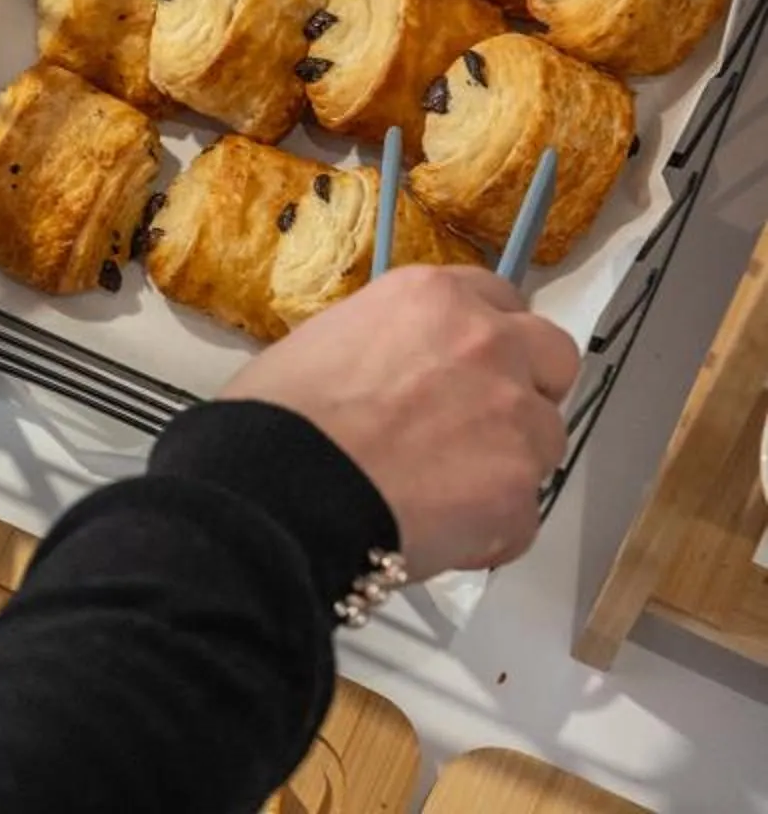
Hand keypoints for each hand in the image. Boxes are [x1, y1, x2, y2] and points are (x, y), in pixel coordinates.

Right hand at [222, 264, 576, 576]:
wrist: (276, 487)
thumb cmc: (278, 412)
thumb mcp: (328, 339)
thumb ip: (393, 345)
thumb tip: (404, 376)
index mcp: (435, 297)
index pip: (498, 298)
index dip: (485, 334)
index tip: (466, 363)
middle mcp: (490, 344)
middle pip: (553, 356)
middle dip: (527, 386)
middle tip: (478, 420)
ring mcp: (515, 420)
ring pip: (544, 440)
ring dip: (508, 461)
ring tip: (443, 490)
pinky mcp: (520, 494)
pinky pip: (521, 514)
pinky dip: (488, 528)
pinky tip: (435, 532)